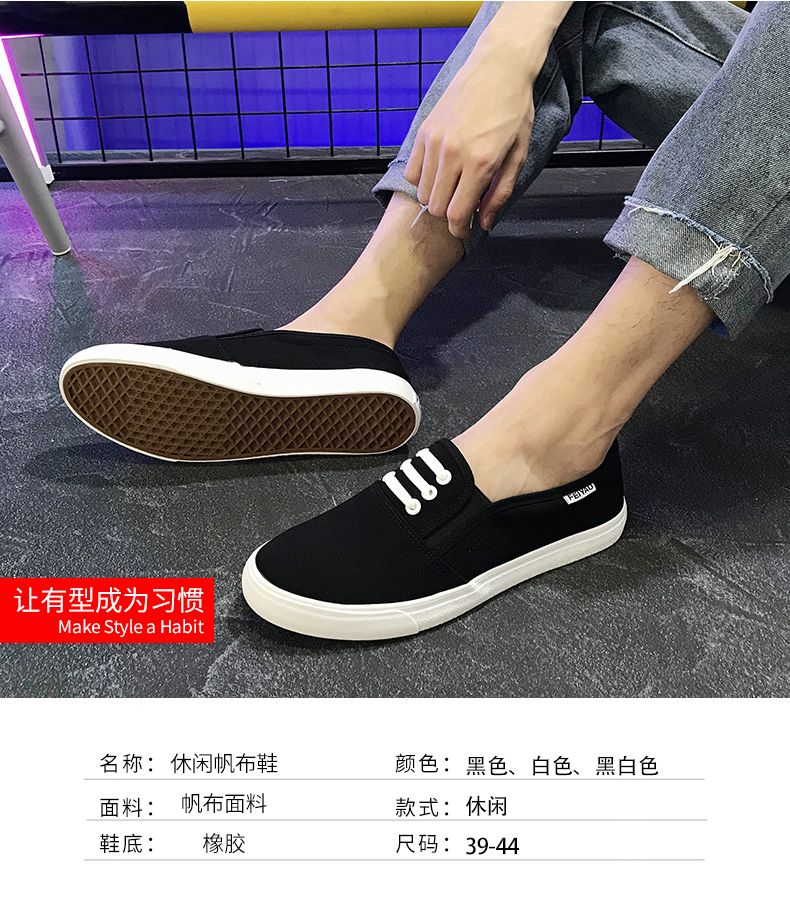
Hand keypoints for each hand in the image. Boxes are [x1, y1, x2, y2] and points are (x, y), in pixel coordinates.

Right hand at [404, 44, 535, 238]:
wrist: (498, 67)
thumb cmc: (513, 109)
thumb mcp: (517, 155)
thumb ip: (499, 193)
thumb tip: (484, 221)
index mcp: (480, 163)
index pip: (456, 214)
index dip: (460, 230)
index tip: (464, 229)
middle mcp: (453, 154)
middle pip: (436, 207)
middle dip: (448, 214)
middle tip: (461, 206)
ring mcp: (434, 142)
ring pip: (422, 192)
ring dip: (436, 197)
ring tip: (452, 187)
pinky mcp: (423, 131)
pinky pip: (412, 171)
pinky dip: (422, 180)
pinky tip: (438, 173)